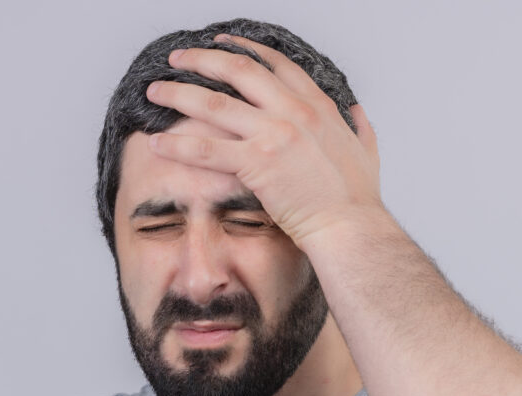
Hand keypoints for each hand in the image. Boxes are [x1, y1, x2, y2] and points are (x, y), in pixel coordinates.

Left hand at [145, 35, 383, 247]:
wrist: (351, 226)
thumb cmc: (358, 200)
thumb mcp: (367, 150)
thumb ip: (359, 127)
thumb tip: (356, 112)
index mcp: (318, 105)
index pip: (276, 64)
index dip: (245, 50)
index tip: (223, 44)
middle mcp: (294, 111)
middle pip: (239, 71)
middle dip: (202, 60)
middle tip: (177, 58)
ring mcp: (274, 134)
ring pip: (215, 104)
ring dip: (179, 94)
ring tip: (154, 92)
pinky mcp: (257, 163)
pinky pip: (206, 150)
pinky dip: (177, 145)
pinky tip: (156, 144)